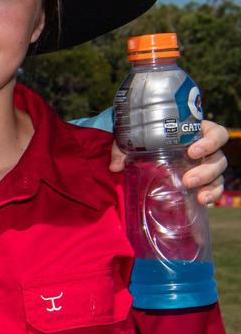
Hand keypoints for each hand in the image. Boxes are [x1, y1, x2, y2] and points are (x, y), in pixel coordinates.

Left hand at [108, 119, 228, 204]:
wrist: (146, 152)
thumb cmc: (145, 139)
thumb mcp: (134, 140)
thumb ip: (123, 149)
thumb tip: (114, 166)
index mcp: (196, 132)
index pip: (216, 133)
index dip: (210, 142)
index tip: (192, 151)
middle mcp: (206, 149)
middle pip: (218, 157)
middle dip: (206, 170)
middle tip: (187, 179)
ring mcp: (206, 165)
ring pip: (218, 174)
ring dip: (210, 184)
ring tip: (197, 194)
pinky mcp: (205, 181)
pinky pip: (216, 188)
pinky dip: (213, 195)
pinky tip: (202, 201)